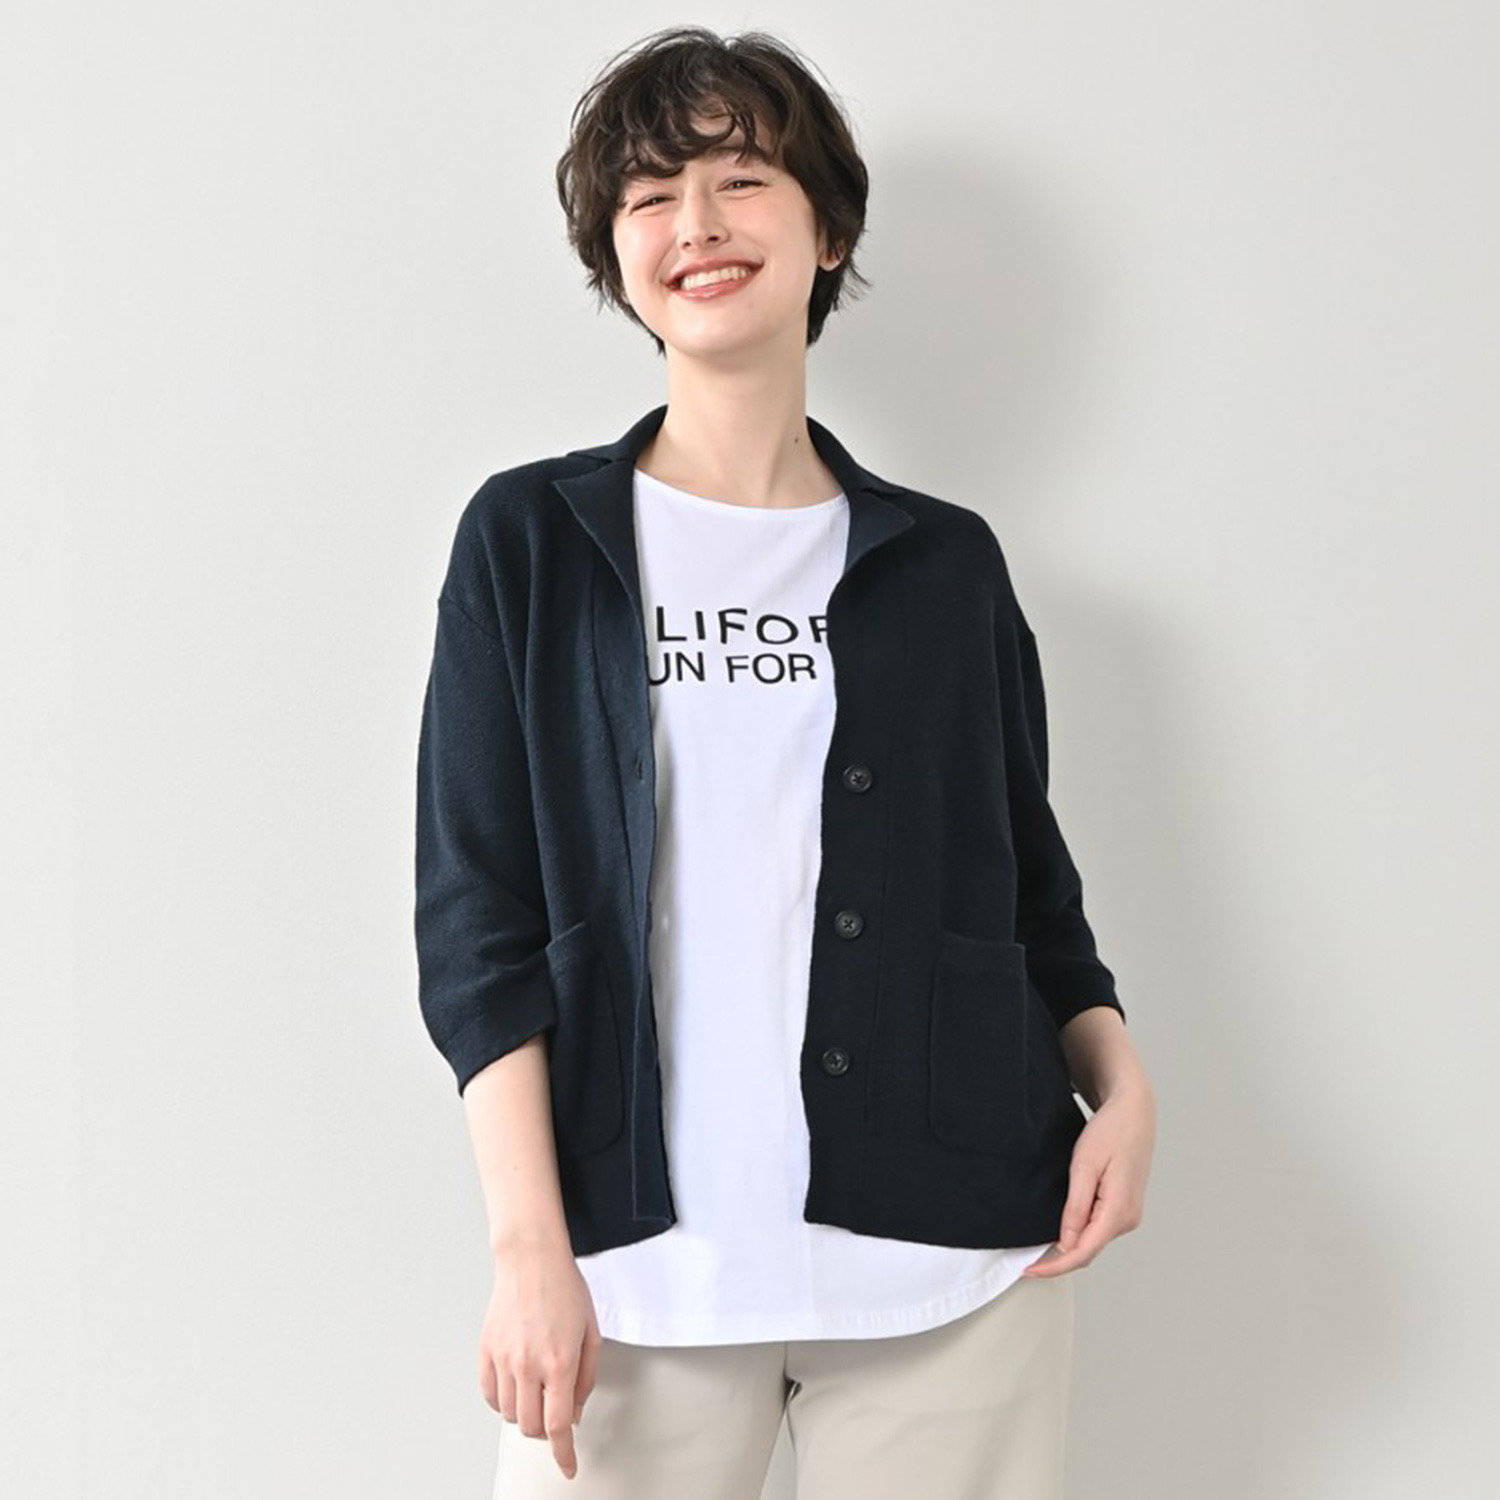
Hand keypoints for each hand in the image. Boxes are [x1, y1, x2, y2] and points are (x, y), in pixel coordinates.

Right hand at [478, 1237, 601, 1480]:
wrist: (532, 1259)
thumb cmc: (565, 1288)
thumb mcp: (591, 1333)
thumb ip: (585, 1378)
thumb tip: (574, 1412)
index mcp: (559, 1362)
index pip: (558, 1426)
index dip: (564, 1453)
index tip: (567, 1467)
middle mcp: (529, 1365)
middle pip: (531, 1427)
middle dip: (546, 1430)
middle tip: (555, 1414)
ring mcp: (504, 1359)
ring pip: (510, 1414)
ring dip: (526, 1414)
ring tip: (537, 1391)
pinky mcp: (486, 1351)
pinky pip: (490, 1394)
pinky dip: (503, 1401)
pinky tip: (515, 1388)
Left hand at [1022, 1079, 1155, 1277]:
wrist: (1133, 1113)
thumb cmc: (1111, 1132)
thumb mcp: (1085, 1166)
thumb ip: (1076, 1207)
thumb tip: (1067, 1242)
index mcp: (1119, 1211)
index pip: (1083, 1252)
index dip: (1055, 1266)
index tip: (1029, 1270)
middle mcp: (1128, 1219)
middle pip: (1089, 1251)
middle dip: (1058, 1260)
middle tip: (1026, 1262)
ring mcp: (1129, 1214)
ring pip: (1094, 1241)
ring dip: (1069, 1247)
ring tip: (1038, 1248)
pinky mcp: (1125, 1207)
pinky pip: (1099, 1229)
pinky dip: (1080, 1235)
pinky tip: (1062, 1231)